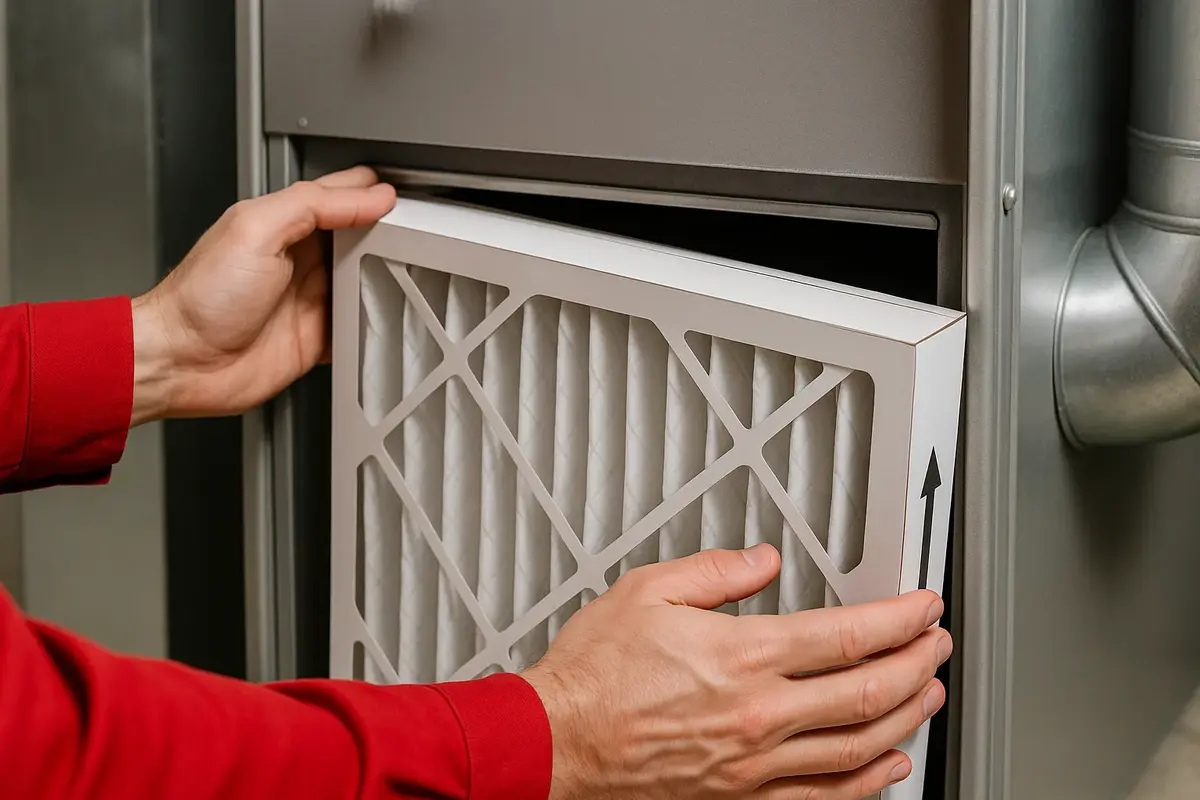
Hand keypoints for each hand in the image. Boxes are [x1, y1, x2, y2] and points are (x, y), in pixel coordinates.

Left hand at [130, 166, 396, 424]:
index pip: (340, 196)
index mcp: (285, 223)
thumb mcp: (255, 229)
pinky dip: (376, 325)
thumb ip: (312, 205)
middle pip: (361, 239)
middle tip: (422, 234)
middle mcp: (301, 260)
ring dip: (389, 279)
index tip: (405, 199)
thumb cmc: (201, 297)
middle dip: (391, 235)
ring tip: (420, 273)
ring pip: (366, 281)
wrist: (182, 362)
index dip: (372, 192)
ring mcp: (311, 299)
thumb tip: (367, 195)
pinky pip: (358, 328)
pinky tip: (390, 319)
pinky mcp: (317, 338)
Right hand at [522, 544, 949, 799]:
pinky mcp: (740, 798)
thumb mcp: (648, 590)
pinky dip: (869, 781)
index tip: (921, 606)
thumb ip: (717, 570)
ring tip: (929, 694)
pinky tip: (889, 764)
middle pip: (869, 691)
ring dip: (908, 716)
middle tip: (937, 643)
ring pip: (860, 746)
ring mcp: (754, 764)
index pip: (847, 636)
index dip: (899, 618)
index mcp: (741, 656)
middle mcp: (759, 715)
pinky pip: (825, 798)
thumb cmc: (593, 675)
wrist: (555, 742)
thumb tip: (763, 559)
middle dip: (918, 663)